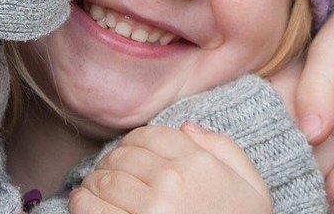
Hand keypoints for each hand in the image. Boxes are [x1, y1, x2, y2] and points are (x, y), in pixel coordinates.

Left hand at [69, 124, 270, 213]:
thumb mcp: (252, 188)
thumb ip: (224, 149)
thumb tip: (186, 128)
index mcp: (198, 164)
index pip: (149, 136)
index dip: (134, 143)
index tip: (130, 156)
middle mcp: (172, 182)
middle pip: (123, 156)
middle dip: (113, 162)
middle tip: (110, 173)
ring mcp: (149, 211)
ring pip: (104, 179)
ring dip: (95, 182)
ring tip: (95, 188)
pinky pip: (91, 208)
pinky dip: (81, 202)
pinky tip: (84, 203)